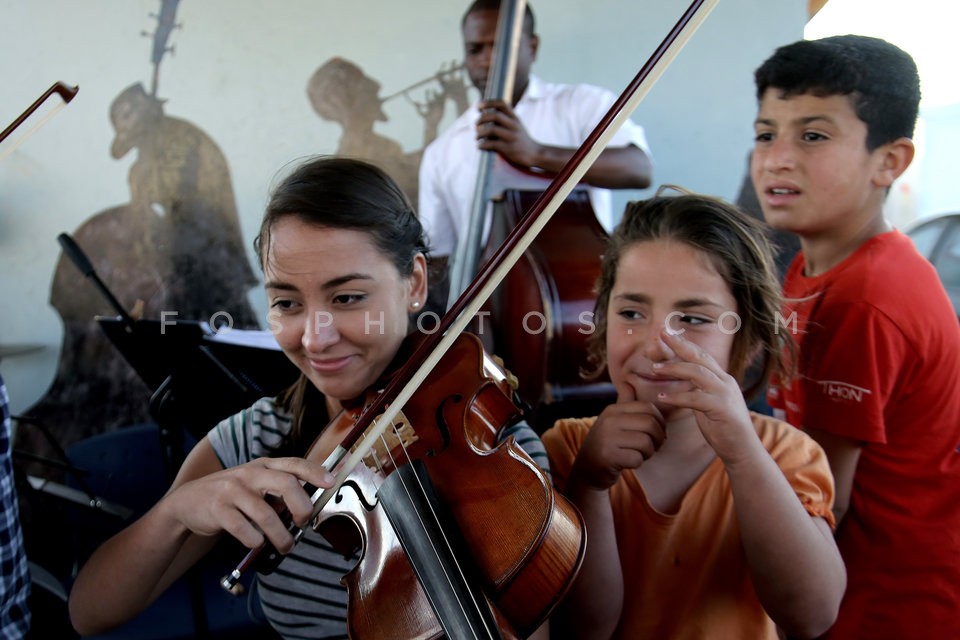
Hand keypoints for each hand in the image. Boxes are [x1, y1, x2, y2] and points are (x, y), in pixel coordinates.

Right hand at [167, 457, 334, 552]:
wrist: (187, 502)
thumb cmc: (230, 495)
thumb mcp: (255, 484)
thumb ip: (278, 491)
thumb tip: (307, 508)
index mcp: (263, 466)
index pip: (294, 464)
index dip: (315, 472)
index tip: (331, 482)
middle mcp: (250, 474)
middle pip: (285, 484)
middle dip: (302, 507)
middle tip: (304, 523)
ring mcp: (232, 490)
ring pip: (266, 514)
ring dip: (281, 536)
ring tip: (286, 546)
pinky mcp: (218, 509)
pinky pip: (244, 529)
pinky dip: (255, 541)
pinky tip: (256, 543)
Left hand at [475, 99, 540, 167]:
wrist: (534, 154)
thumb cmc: (521, 140)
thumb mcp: (516, 125)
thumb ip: (504, 119)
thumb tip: (483, 116)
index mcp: (515, 117)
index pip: (502, 103)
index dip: (489, 103)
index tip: (479, 107)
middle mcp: (513, 125)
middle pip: (494, 115)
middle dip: (481, 119)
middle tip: (476, 125)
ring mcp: (511, 136)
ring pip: (491, 129)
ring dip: (480, 133)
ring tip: (477, 137)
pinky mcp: (508, 148)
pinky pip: (491, 144)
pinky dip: (482, 144)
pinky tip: (480, 146)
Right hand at [570, 383, 665, 490]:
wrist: (588, 468)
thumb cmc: (608, 443)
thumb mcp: (613, 419)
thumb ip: (624, 401)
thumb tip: (628, 381)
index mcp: (613, 410)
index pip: (648, 407)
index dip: (661, 421)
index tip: (659, 432)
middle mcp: (609, 420)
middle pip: (650, 424)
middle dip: (659, 438)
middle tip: (655, 446)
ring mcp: (607, 438)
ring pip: (646, 442)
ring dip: (648, 452)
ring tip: (640, 454)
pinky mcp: (608, 456)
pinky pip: (637, 458)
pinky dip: (638, 463)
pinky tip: (629, 462)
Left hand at [652, 328, 755, 462]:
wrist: (742, 449)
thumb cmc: (723, 427)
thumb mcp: (709, 403)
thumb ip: (698, 389)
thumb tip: (682, 380)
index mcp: (722, 379)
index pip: (701, 355)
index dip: (684, 343)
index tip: (667, 333)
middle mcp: (725, 381)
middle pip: (699, 357)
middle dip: (679, 344)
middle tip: (660, 335)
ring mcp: (724, 393)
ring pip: (697, 373)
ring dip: (674, 369)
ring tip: (655, 368)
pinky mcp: (721, 408)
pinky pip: (695, 398)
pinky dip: (677, 396)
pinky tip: (662, 397)